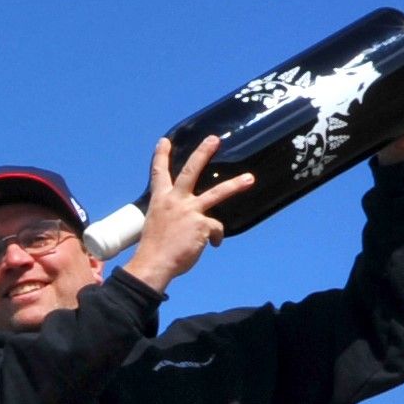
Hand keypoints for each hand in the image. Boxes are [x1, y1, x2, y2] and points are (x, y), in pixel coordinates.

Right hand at [122, 134, 255, 295]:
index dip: (161, 156)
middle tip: (214, 140)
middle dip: (203, 153)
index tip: (165, 141)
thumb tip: (188, 222)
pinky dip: (215, 238)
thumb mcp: (157, 225)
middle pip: (191, 171)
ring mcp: (190, 211)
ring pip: (217, 193)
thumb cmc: (153, 249)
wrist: (154, 263)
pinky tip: (210, 245)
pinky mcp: (203, 224)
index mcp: (160, 201)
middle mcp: (175, 201)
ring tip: (249, 179)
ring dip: (235, 185)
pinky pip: (217, 229)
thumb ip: (172, 216)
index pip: (158, 174)